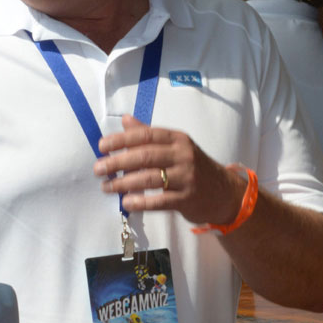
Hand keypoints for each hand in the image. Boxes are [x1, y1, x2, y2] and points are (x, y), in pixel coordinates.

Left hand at [94, 114, 244, 225]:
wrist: (224, 192)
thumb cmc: (193, 167)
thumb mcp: (176, 147)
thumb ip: (149, 134)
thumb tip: (125, 120)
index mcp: (178, 139)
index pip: (146, 135)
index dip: (121, 139)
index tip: (102, 146)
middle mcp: (183, 155)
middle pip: (145, 156)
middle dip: (117, 162)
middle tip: (98, 170)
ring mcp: (186, 177)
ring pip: (149, 178)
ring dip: (123, 183)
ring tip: (107, 187)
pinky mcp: (187, 199)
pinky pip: (159, 201)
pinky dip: (140, 202)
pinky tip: (126, 203)